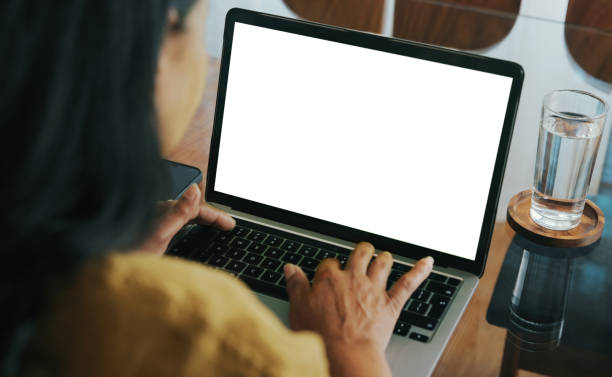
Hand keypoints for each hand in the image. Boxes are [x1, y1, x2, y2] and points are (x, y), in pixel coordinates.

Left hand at [137, 184, 234, 254]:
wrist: (105, 267)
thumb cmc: (128, 254)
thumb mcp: (159, 234)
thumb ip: (178, 212)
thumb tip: (195, 189)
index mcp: (165, 211)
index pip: (198, 208)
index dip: (217, 215)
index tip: (231, 225)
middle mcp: (160, 215)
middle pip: (192, 211)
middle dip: (211, 216)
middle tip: (227, 225)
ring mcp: (155, 224)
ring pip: (184, 218)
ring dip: (201, 221)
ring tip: (213, 226)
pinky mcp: (150, 235)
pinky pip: (176, 227)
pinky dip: (189, 229)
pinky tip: (188, 235)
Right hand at [283, 242, 432, 376]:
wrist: (345, 355)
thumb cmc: (321, 336)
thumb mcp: (298, 309)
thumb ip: (296, 285)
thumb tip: (290, 268)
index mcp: (330, 278)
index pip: (330, 262)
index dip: (330, 267)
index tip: (329, 274)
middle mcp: (354, 278)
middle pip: (361, 253)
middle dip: (361, 251)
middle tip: (361, 253)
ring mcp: (374, 290)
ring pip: (384, 262)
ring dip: (384, 258)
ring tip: (384, 258)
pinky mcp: (391, 304)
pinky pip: (409, 283)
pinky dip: (420, 270)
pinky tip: (427, 261)